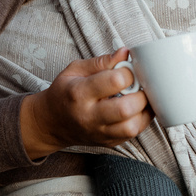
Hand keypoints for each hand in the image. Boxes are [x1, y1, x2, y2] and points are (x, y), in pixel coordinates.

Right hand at [20, 48, 152, 158]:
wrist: (51, 122)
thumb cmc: (65, 92)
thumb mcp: (75, 70)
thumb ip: (102, 62)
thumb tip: (125, 52)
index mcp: (79, 93)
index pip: (114, 81)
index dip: (128, 71)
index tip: (129, 68)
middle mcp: (89, 116)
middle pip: (125, 109)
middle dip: (140, 93)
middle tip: (139, 85)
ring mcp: (99, 132)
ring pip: (131, 127)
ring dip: (144, 110)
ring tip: (141, 97)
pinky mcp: (108, 143)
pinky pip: (133, 135)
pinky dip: (141, 120)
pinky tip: (138, 108)